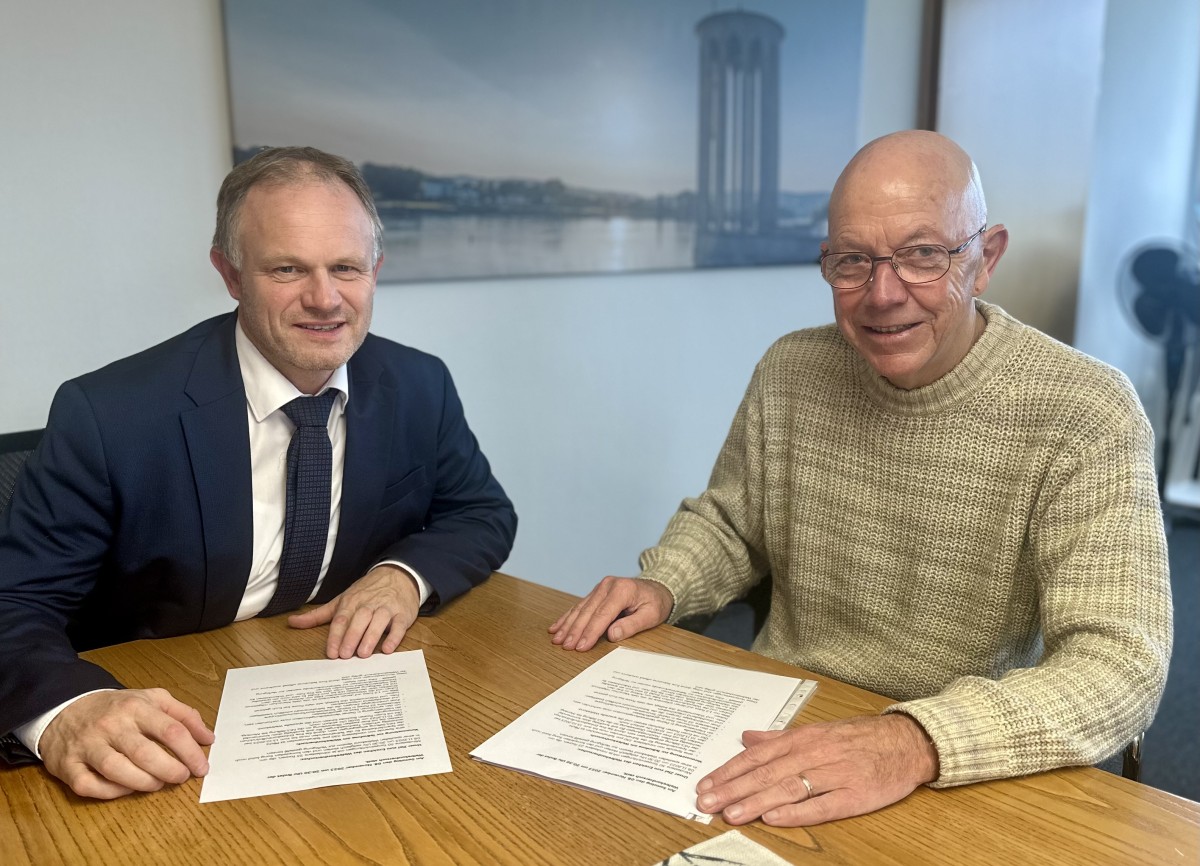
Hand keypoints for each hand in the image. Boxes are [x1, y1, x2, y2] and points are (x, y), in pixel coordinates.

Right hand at [39, 688, 213, 799]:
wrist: (65, 708)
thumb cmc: (117, 708)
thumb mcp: (153, 699)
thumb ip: (184, 715)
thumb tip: (209, 738)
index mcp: (136, 707)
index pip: (171, 730)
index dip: (191, 753)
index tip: (201, 767)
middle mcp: (111, 725)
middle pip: (145, 753)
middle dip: (170, 770)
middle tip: (181, 777)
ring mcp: (87, 746)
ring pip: (117, 770)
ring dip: (144, 783)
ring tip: (157, 784)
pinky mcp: (67, 765)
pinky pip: (89, 785)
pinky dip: (111, 792)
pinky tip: (126, 789)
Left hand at [289, 564, 420, 658]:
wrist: (398, 575)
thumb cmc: (366, 592)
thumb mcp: (341, 600)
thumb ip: (318, 615)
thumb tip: (291, 622)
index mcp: (351, 602)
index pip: (341, 619)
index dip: (335, 636)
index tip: (331, 653)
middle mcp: (368, 604)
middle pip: (359, 619)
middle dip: (351, 637)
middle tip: (345, 655)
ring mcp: (387, 608)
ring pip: (379, 621)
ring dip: (371, 637)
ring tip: (363, 654)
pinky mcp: (403, 614)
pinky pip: (399, 625)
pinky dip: (394, 636)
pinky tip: (388, 648)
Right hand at [548, 576, 672, 650]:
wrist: (658, 587)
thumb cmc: (655, 603)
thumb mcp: (651, 615)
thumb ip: (631, 625)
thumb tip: (611, 635)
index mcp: (622, 590)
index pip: (602, 615)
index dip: (590, 632)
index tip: (581, 646)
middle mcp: (608, 586)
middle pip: (588, 612)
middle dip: (575, 630)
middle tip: (565, 646)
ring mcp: (601, 587)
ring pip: (580, 608)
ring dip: (568, 625)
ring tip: (557, 639)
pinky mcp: (597, 591)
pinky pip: (580, 605)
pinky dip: (568, 617)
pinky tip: (557, 626)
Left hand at [695, 714, 938, 825]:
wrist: (906, 742)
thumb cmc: (859, 737)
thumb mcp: (816, 731)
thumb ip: (779, 737)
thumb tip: (747, 737)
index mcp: (802, 739)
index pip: (758, 755)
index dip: (730, 770)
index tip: (706, 784)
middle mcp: (814, 754)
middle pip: (767, 772)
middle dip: (733, 788)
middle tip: (707, 802)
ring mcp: (834, 774)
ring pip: (789, 788)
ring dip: (757, 802)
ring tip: (732, 813)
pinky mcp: (854, 795)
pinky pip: (821, 805)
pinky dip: (797, 813)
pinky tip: (774, 819)